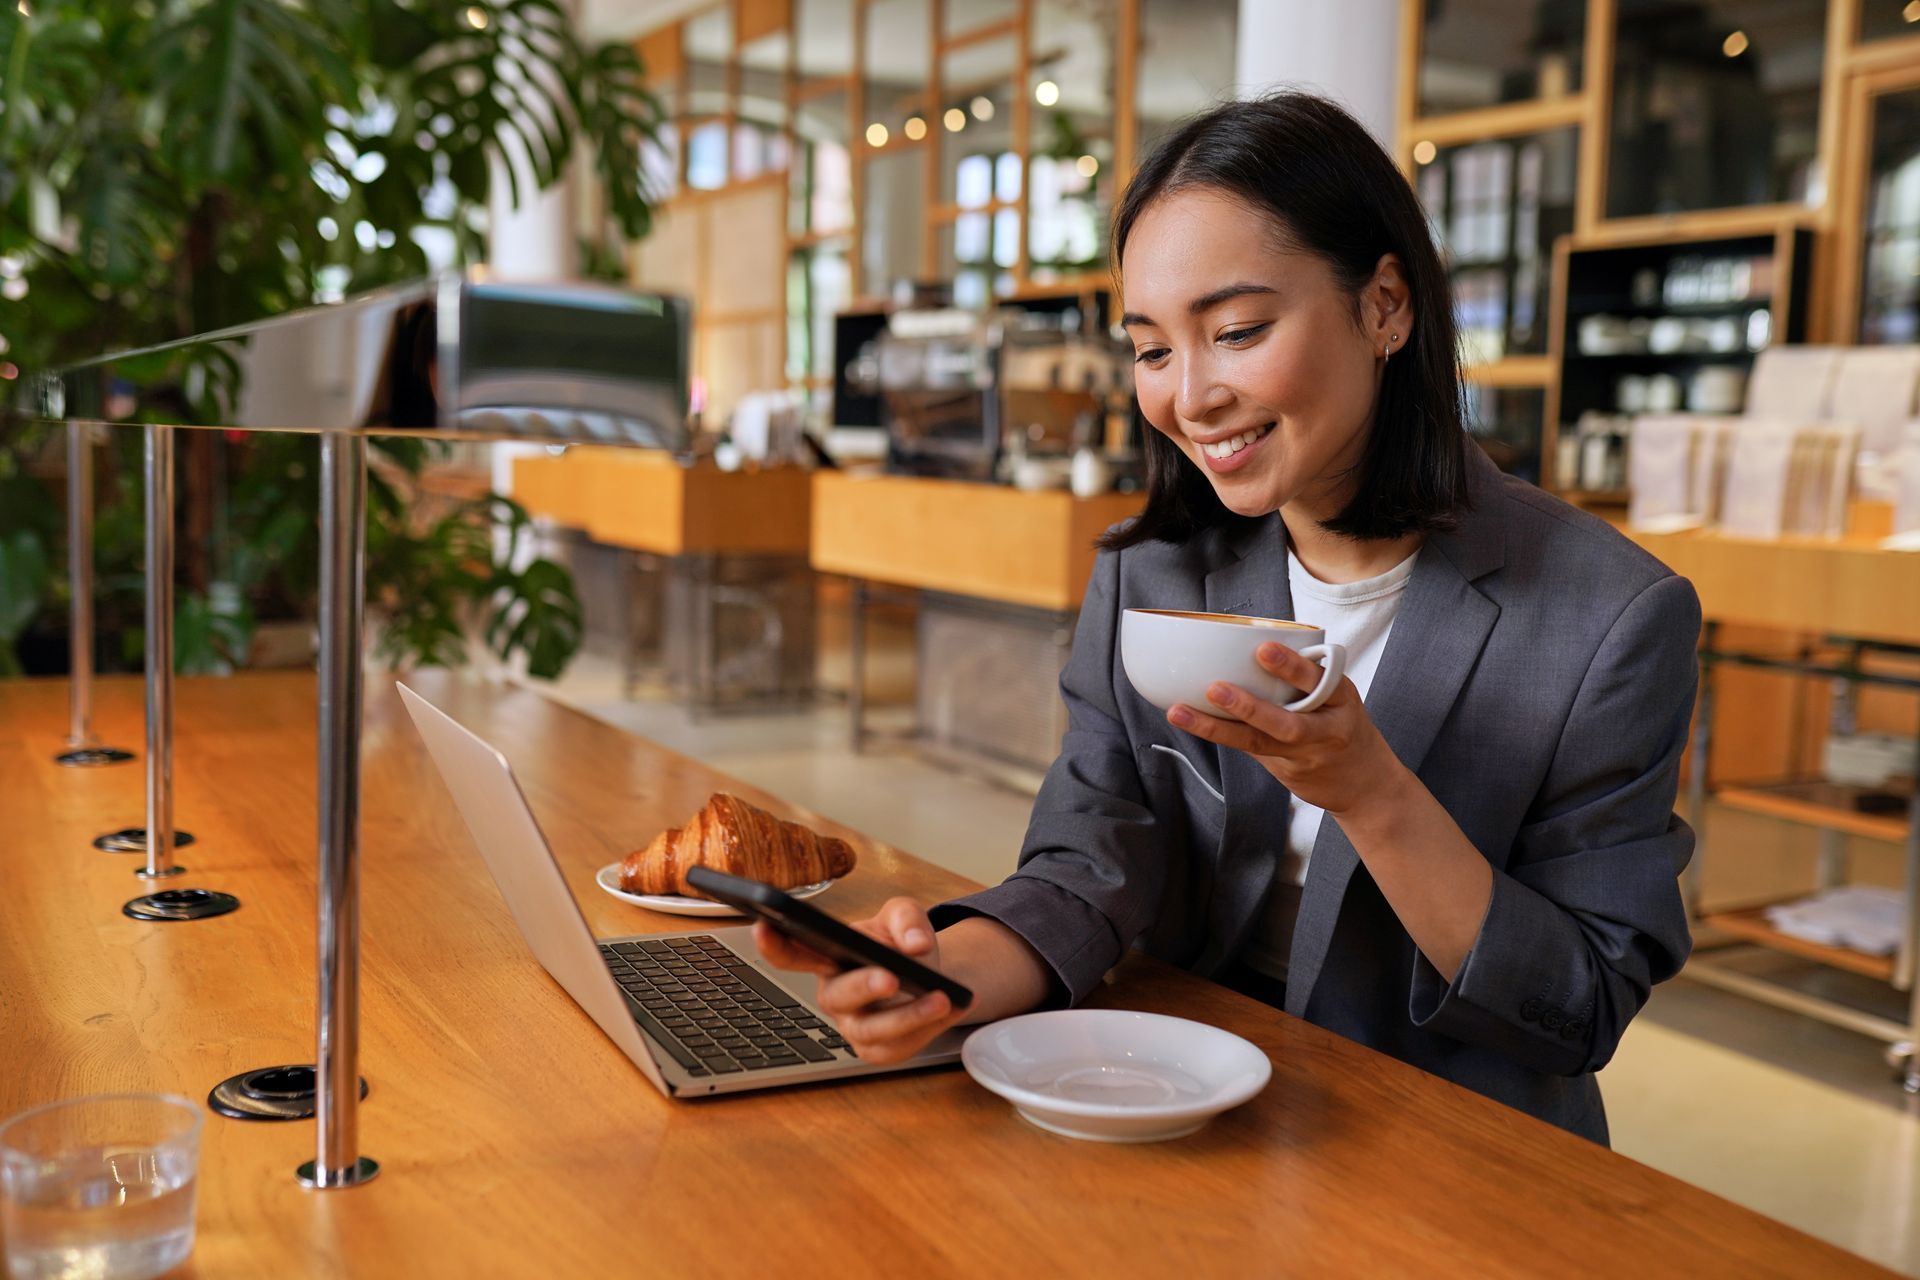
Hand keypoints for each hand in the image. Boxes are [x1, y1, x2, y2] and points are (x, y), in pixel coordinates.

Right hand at [751, 896, 967, 1064]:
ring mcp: (853, 1026)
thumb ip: (907, 919)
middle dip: (862, 986)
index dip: (773, 944)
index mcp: (826, 956)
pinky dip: (927, 1027)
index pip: (790, 953)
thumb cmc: (902, 944)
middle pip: (836, 997)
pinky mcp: (877, 1049)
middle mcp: (833, 994)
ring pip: (871, 1030)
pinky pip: (898, 1046)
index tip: (764, 926)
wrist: (933, 975)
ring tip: (940, 998)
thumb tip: (913, 945)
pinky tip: (949, 1007)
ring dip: (908, 1015)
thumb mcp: (904, 916)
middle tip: (889, 977)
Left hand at [1167, 640, 1403, 815]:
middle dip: (1249, 707)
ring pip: (1258, 742)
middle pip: (1287, 723)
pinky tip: (1190, 722)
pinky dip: (1220, 735)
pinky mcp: (1286, 773)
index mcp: (1341, 699)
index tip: (1263, 649)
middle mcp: (1324, 730)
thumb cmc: (1342, 724)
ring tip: (1181, 712)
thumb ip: (1305, 677)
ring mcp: (1304, 756)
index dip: (1291, 666)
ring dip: (1216, 728)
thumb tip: (1249, 645)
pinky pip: (1249, 750)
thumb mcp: (1338, 695)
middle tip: (1215, 689)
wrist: (1367, 784)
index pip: (1318, 680)